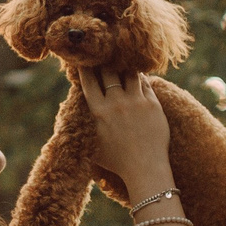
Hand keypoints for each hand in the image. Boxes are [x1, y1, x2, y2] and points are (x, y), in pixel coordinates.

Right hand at [76, 66, 170, 192]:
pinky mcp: (153, 104)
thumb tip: (71, 118)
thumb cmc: (116, 162)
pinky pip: (145, 83)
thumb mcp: (92, 144)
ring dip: (124, 67)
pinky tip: (137, 76)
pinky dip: (139, 77)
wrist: (145, 169)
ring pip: (129, 73)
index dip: (85, 68)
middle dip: (104, 63)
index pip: (89, 81)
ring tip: (123, 62)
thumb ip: (85, 126)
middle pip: (108, 72)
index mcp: (99, 111)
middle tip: (104, 56)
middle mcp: (116, 103)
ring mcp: (136, 102)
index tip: (84, 61)